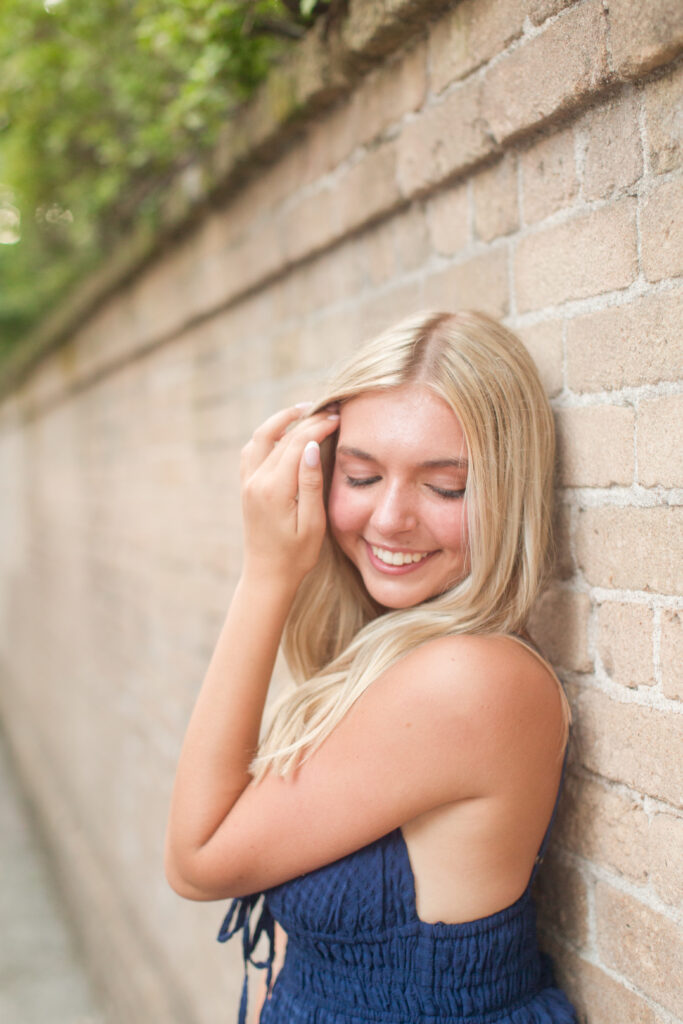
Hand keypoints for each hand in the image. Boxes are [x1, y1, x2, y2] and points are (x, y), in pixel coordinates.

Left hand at [239, 404, 339, 587]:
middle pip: (281, 436)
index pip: (297, 444)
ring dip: (281, 420)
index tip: (338, 416)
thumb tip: (311, 447)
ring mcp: (247, 483)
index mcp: (274, 489)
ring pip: (260, 437)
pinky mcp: (246, 487)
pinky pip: (252, 451)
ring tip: (305, 410)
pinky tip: (283, 432)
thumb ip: (311, 483)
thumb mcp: (313, 524)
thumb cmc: (296, 555)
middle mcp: (256, 481)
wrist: (267, 576)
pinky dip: (267, 435)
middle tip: (329, 409)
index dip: (318, 426)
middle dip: (306, 419)